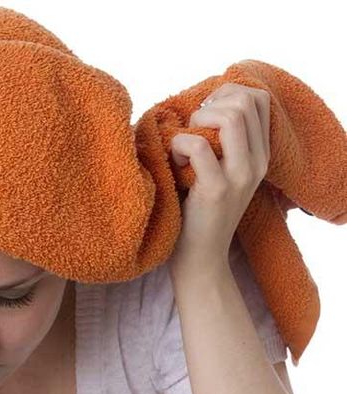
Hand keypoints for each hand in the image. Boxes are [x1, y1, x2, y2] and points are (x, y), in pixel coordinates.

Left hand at [168, 83, 270, 274]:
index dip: (226, 94)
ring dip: (196, 121)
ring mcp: (239, 176)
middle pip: (244, 101)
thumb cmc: (198, 215)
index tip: (202, 113)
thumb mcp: (218, 173)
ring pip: (230, 116)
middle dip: (208, 105)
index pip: (258, 99)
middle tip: (189, 130)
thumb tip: (200, 106)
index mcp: (259, 156)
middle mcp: (256, 163)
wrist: (200, 260)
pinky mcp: (216, 190)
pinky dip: (179, 145)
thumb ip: (220, 143)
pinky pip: (199, 145)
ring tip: (183, 148)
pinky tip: (174, 165)